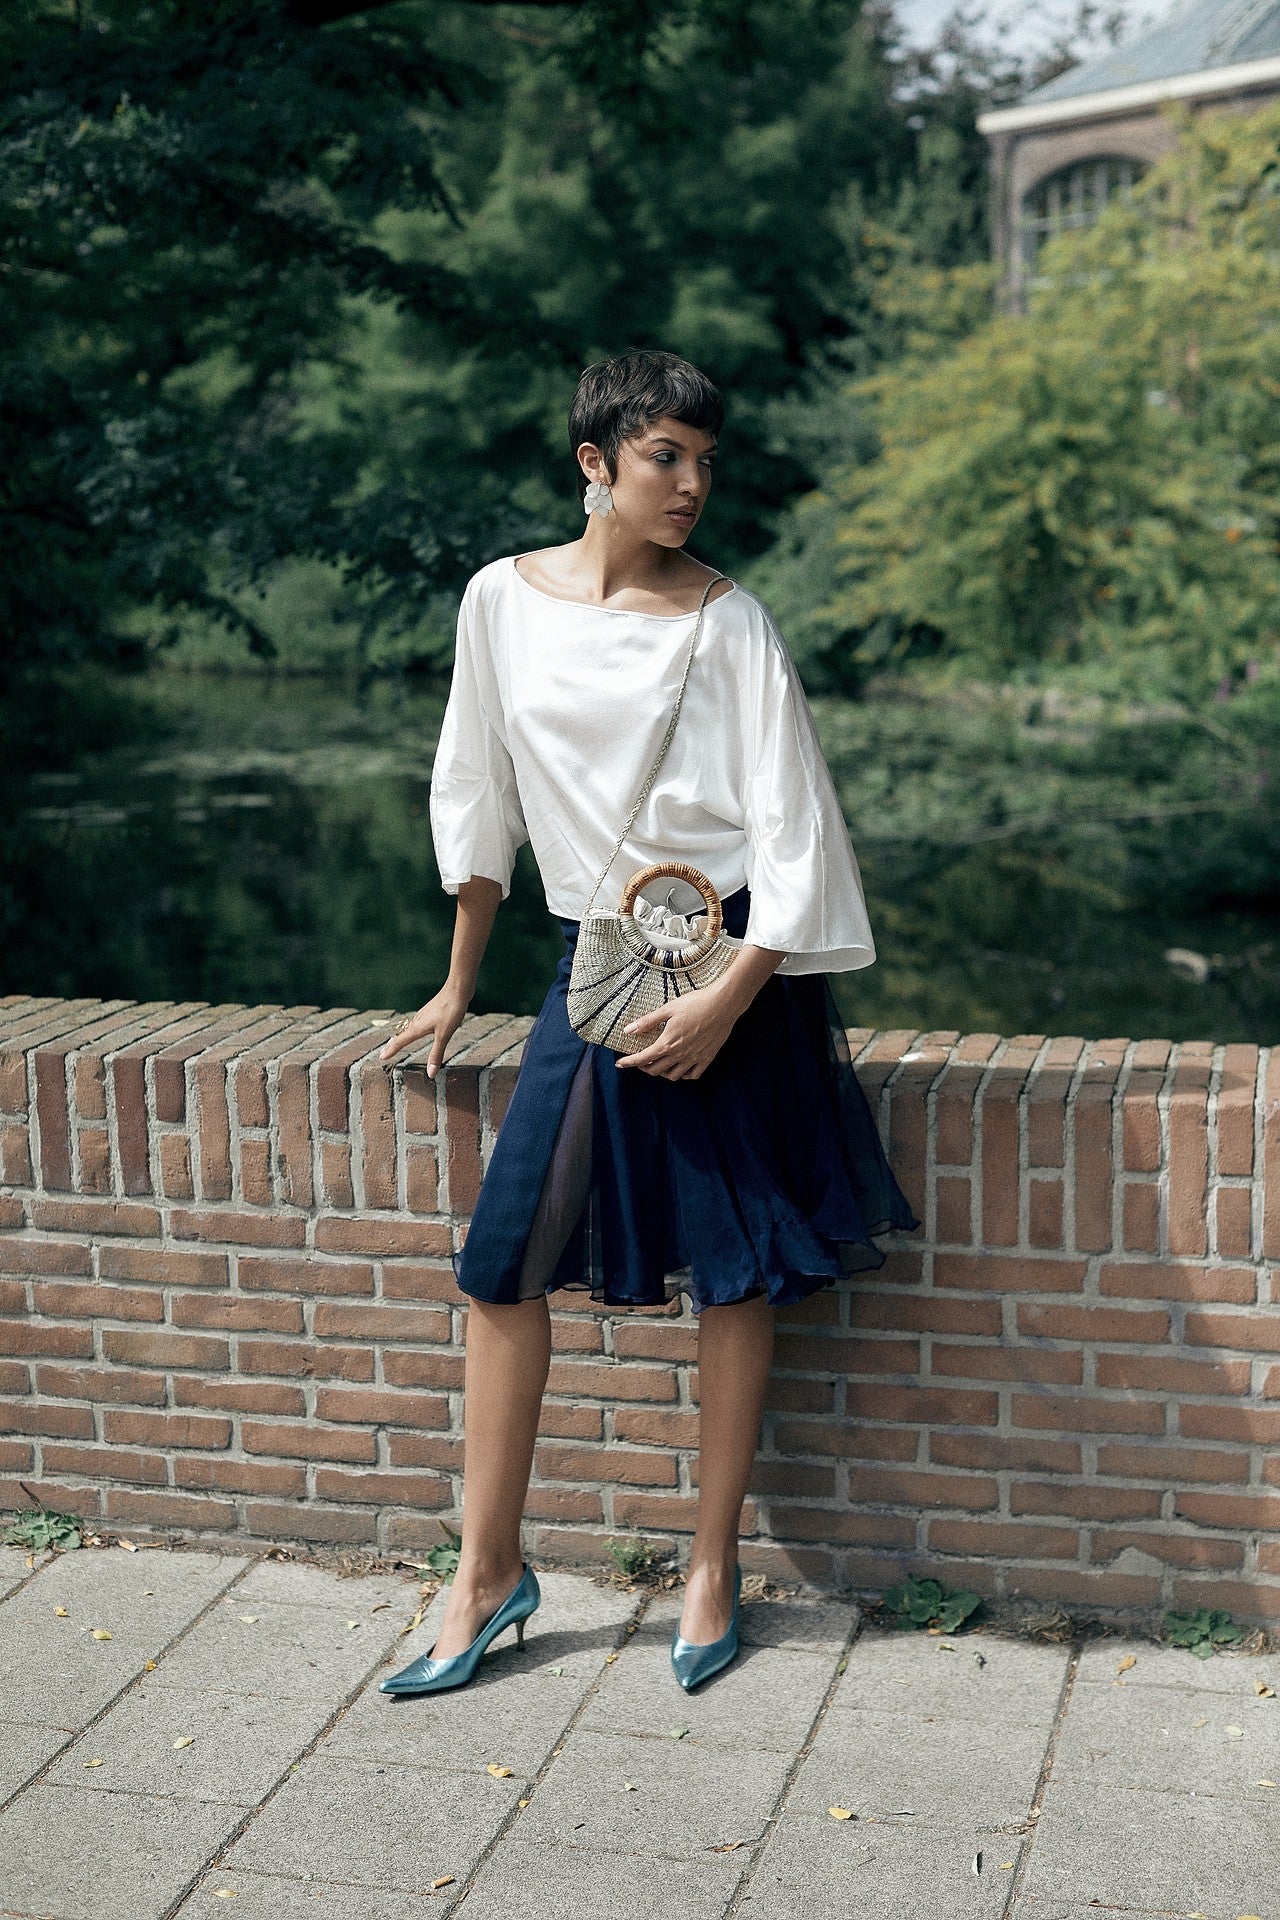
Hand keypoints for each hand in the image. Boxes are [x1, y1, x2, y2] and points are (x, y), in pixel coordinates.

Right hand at [378, 983, 470, 1078]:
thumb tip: (431, 1074)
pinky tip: (417, 1028)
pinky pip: (417, 1023)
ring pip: (408, 1028)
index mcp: (417, 1028)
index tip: (381, 1057)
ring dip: (401, 1036)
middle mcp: (417, 1021)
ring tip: (397, 1042)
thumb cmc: (450, 1011)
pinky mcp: (431, 1011)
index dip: (391, 1050)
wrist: (457, 989)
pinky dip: (412, 1030)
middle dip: (393, 1044)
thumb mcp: (444, 1035)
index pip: (400, 1042)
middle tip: (383, 1052)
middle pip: (401, 1034)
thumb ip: (437, 1053)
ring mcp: (424, 1015)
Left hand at [615, 983, 737, 1079]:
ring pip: (673, 1076)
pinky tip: (681, 1068)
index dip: (629, 1062)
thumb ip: (648, 1021)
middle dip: (644, 1067)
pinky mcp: (707, 1058)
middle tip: (640, 1060)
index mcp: (667, 1043)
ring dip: (663, 1073)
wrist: (723, 1004)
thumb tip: (628, 1030)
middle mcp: (680, 1055)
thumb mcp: (668, 1009)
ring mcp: (694, 1058)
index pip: (642, 1059)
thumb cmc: (695, 1003)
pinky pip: (693, 1075)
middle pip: (656, 1070)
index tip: (619, 1063)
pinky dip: (684, 1075)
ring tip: (660, 1064)